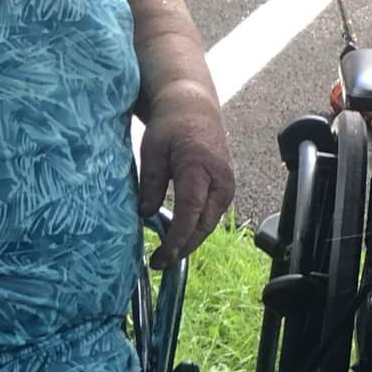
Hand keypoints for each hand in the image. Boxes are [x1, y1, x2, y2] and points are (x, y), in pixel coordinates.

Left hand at [138, 81, 234, 267]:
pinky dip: (196, 228)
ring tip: (167, 253)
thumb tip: (145, 214)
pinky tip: (179, 236)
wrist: (194, 109)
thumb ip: (151, 183)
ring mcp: (226, 185)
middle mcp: (220, 180)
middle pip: (204, 224)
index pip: (190, 212)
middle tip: (159, 262)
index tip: (161, 256)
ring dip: (190, 240)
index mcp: (199, 168)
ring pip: (209, 223)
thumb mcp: (153, 151)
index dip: (176, 239)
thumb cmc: (172, 127)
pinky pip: (211, 215)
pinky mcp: (225, 188)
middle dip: (183, 247)